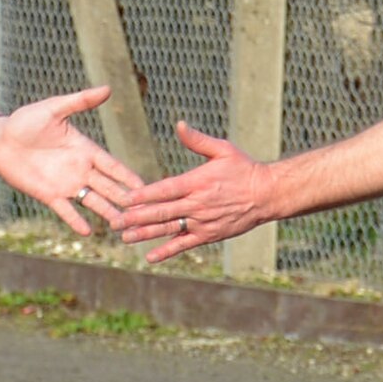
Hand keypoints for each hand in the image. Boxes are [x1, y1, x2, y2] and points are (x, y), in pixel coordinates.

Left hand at [0, 86, 142, 235]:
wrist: (0, 140)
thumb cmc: (26, 121)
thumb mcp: (54, 109)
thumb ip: (80, 101)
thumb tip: (107, 88)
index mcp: (86, 150)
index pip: (113, 166)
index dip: (128, 176)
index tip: (146, 186)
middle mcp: (81, 170)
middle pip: (109, 188)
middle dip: (125, 199)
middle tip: (143, 211)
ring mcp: (67, 185)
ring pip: (93, 202)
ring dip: (107, 213)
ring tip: (121, 225)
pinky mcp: (50, 196)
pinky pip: (67, 211)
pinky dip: (76, 221)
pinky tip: (88, 232)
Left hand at [116, 122, 267, 261]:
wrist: (267, 195)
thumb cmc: (244, 169)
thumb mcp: (223, 149)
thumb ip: (198, 140)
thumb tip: (179, 125)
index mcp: (197, 182)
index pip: (165, 190)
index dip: (143, 196)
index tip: (124, 199)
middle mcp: (197, 204)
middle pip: (162, 212)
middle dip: (136, 218)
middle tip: (114, 222)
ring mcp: (203, 222)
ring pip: (169, 229)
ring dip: (146, 234)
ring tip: (125, 238)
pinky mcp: (209, 235)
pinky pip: (185, 244)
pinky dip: (167, 251)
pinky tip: (150, 257)